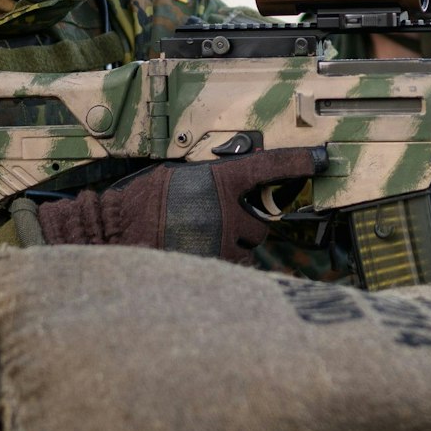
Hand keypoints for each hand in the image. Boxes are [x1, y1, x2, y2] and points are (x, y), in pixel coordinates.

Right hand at [34, 148, 322, 261]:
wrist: (110, 234)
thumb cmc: (138, 204)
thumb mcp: (178, 178)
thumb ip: (213, 181)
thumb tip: (239, 186)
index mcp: (217, 181)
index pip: (268, 168)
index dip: (298, 163)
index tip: (321, 160)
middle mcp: (226, 211)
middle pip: (260, 222)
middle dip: (245, 224)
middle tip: (213, 222)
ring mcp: (222, 243)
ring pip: (247, 249)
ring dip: (232, 247)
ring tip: (197, 241)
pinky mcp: (215, 270)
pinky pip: (234, 270)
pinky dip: (222, 268)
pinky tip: (196, 259)